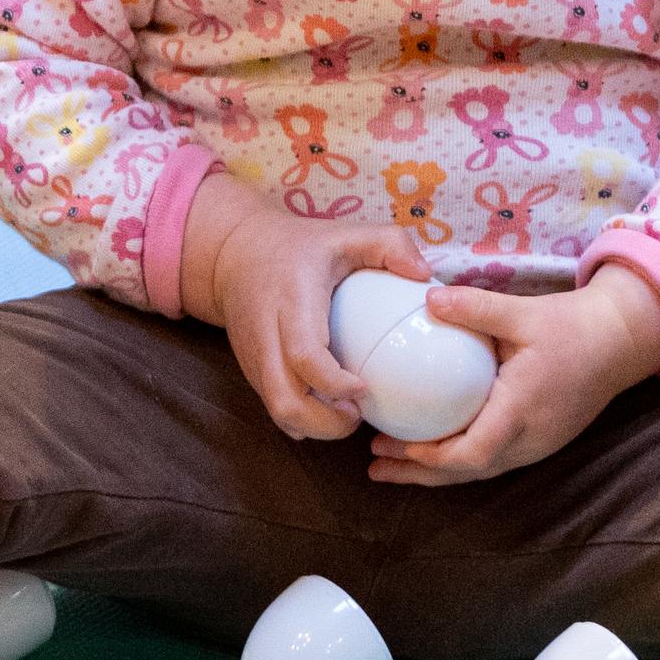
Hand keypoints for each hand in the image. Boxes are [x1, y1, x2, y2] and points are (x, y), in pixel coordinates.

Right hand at [180, 176, 432, 440]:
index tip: (365, 389)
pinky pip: (274, 406)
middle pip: (284, 400)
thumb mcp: (347, 233)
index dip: (335, 383)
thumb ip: (391, 244)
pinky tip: (329, 408)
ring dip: (315, 426)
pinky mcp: (251, 371)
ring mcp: (254, 358)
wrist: (234, 254)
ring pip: (277, 411)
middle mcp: (266, 334)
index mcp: (292, 301)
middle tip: (359, 415)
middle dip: (325, 424)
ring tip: (347, 414)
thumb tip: (425, 277)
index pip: (304, 355)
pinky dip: (303, 418)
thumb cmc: (301, 246)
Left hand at [365, 270, 659, 485]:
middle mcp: (531, 437)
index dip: (432, 457)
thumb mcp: (524, 312)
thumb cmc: (573, 326)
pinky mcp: (540, 441)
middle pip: (469, 472)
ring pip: (480, 470)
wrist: (622, 340)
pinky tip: (430, 450)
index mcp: (523, 409)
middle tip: (374, 465)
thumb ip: (475, 307)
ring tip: (389, 465)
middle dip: (419, 474)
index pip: (474, 452)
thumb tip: (425, 300)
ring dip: (435, 473)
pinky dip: (458, 461)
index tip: (394, 444)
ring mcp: (538, 444)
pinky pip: (493, 459)